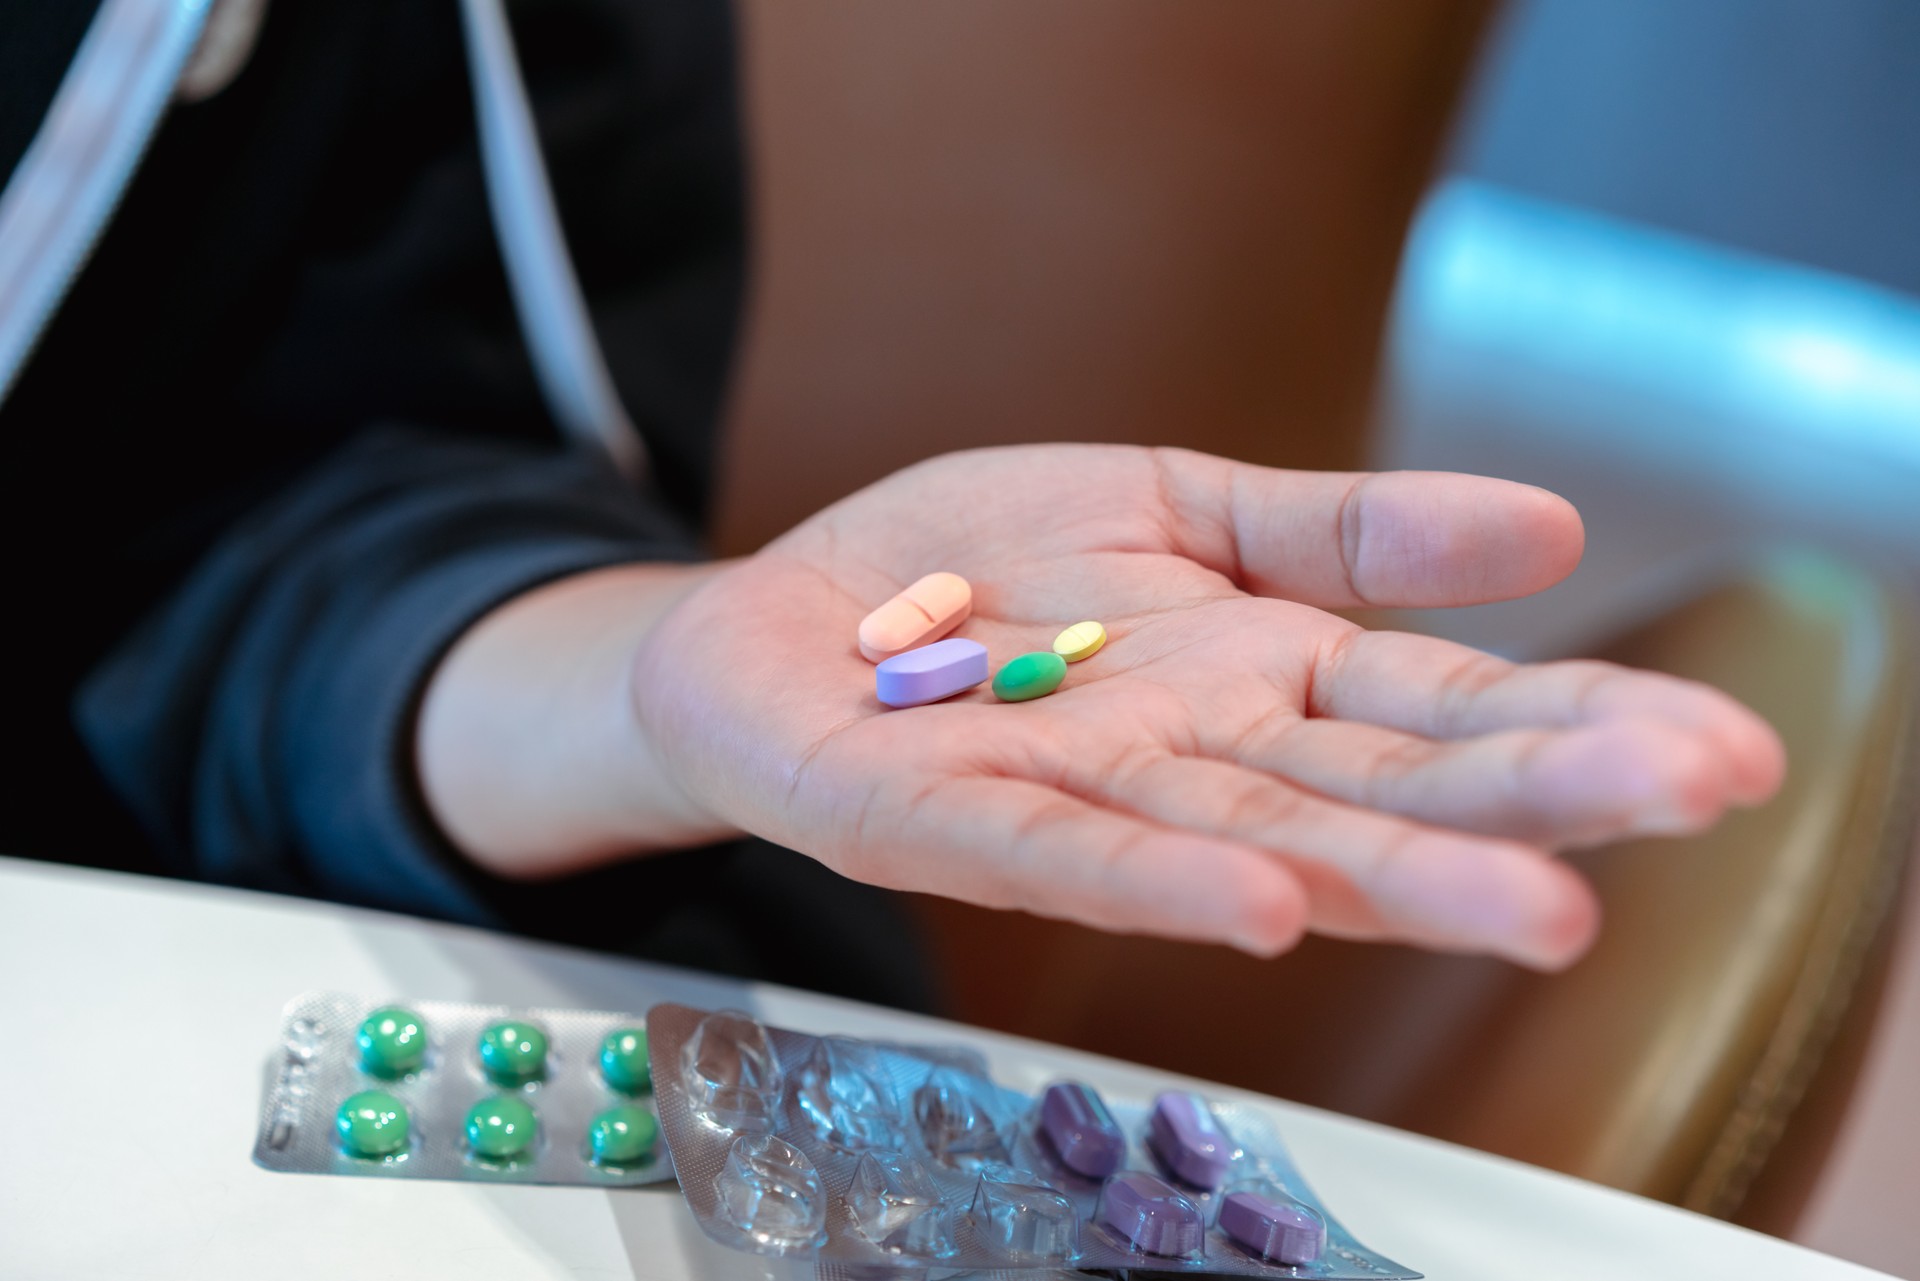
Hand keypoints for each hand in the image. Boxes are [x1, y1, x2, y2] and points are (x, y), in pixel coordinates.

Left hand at [623, 446, 1781, 968]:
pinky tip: (1270, 905)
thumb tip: (1549, 525)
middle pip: (1380, 784)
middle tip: (1694, 799)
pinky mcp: (946, 815)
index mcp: (1266, 679)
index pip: (1445, 704)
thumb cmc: (986, 579)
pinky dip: (1166, 883)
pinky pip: (1065, 854)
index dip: (1576, 723)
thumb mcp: (1180, 506)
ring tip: (1536, 907)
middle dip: (1535, 797)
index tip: (1718, 745)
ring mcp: (1081, 798)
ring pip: (1256, 841)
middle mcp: (1197, 760)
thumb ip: (1346, 529)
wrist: (785, 620)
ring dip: (1394, 874)